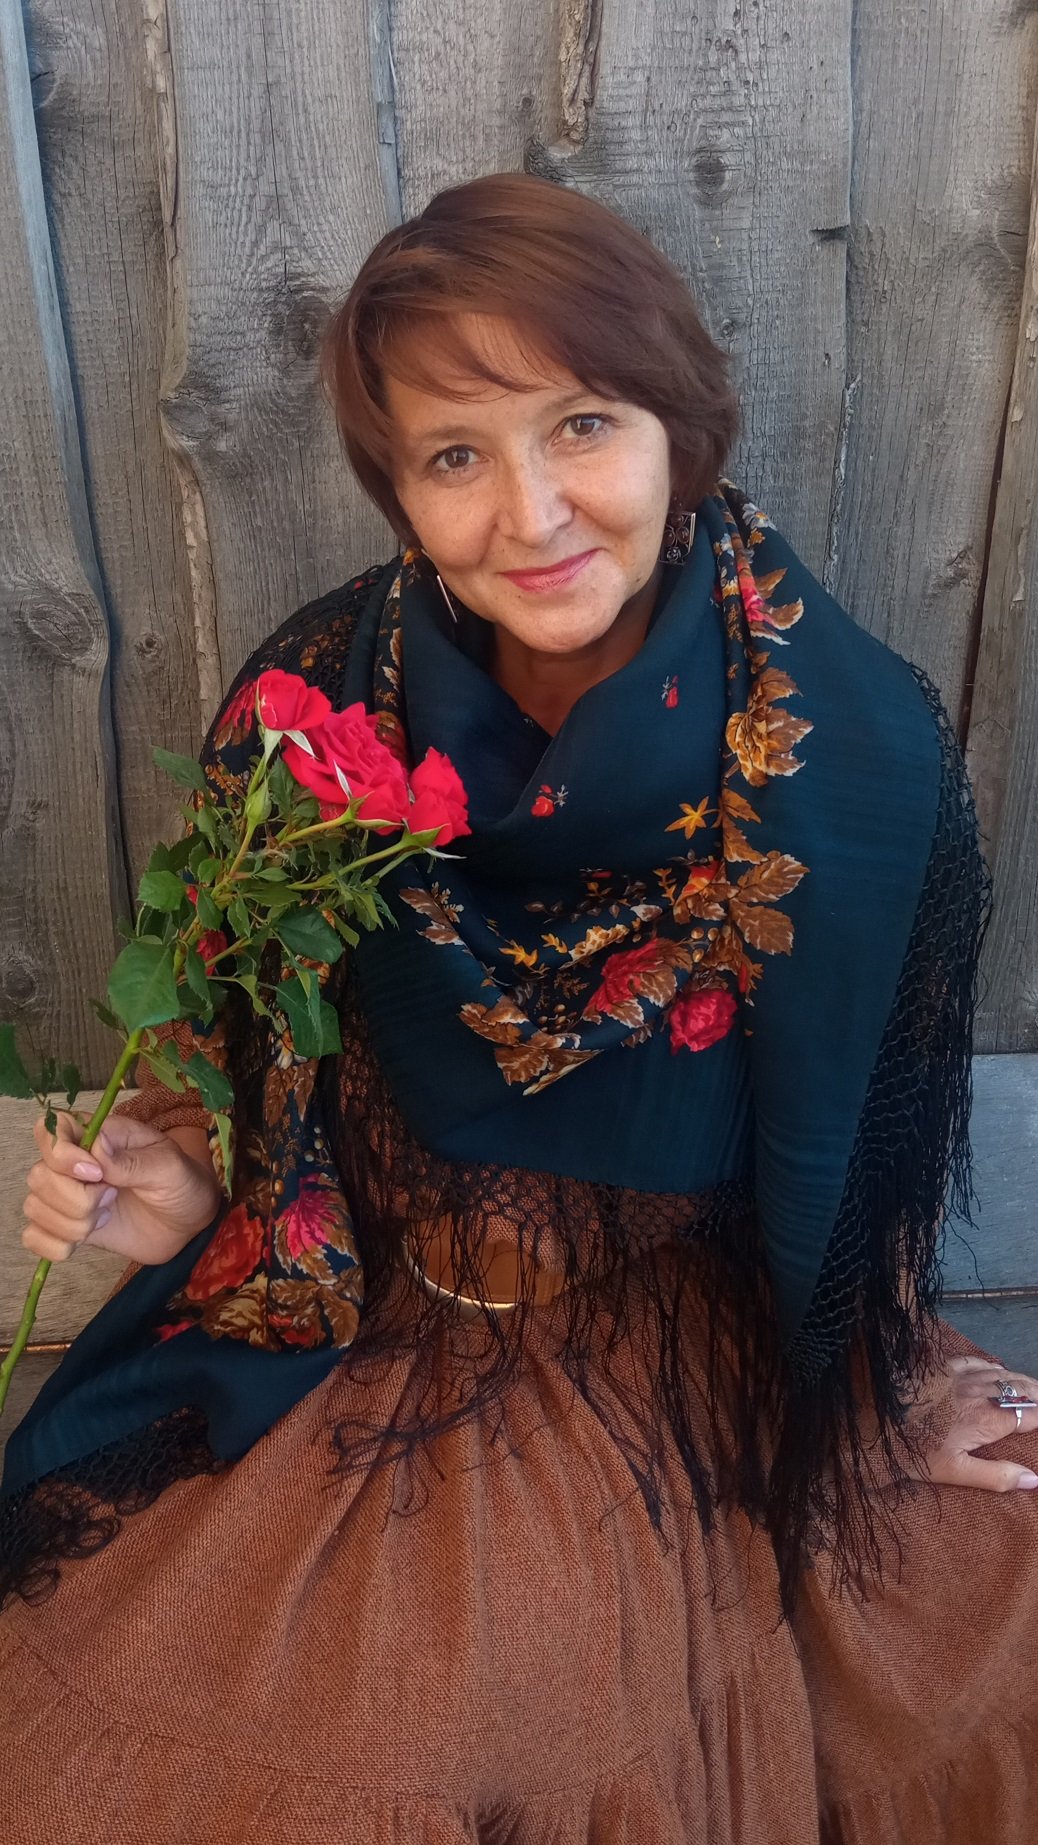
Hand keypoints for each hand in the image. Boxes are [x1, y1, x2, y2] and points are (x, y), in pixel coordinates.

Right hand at [22, 1111, 222, 1267]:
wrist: (188, 1223)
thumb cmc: (182, 1184)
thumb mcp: (168, 1168)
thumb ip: (131, 1160)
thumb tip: (96, 1144)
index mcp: (98, 1136)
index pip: (50, 1131)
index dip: (61, 1154)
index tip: (96, 1173)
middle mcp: (74, 1164)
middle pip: (39, 1176)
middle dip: (76, 1198)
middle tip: (112, 1197)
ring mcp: (68, 1196)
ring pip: (35, 1207)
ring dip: (72, 1222)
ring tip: (106, 1215)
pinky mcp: (67, 1226)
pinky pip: (34, 1237)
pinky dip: (55, 1245)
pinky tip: (85, 1239)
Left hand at [901, 1355, 1037, 1493]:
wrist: (873, 1421)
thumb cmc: (914, 1451)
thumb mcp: (955, 1472)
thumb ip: (996, 1475)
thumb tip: (1035, 1479)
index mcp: (986, 1420)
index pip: (1029, 1415)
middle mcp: (979, 1393)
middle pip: (1020, 1390)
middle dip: (1037, 1394)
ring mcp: (960, 1377)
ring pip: (1001, 1374)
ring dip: (1021, 1380)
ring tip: (1033, 1386)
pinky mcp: (941, 1368)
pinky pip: (975, 1361)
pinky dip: (993, 1365)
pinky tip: (997, 1367)